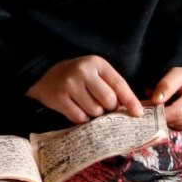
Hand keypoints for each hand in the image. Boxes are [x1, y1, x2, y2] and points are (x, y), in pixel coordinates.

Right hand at [28, 54, 143, 123]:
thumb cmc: (78, 77)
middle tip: (103, 106)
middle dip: (109, 108)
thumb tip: (134, 111)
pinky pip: (80, 118)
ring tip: (86, 105)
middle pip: (109, 101)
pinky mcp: (59, 98)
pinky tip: (77, 109)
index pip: (119, 84)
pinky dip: (82, 118)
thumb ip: (114, 87)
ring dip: (95, 114)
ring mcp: (69, 85)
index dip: (130, 100)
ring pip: (95, 111)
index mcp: (96, 63)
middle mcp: (82, 72)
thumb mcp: (96, 74)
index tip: (138, 113)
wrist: (43, 75)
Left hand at [151, 67, 181, 132]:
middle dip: (160, 116)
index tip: (147, 108)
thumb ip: (166, 85)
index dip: (159, 112)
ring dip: (167, 120)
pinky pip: (181, 132)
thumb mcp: (178, 74)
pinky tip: (176, 115)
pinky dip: (174, 124)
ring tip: (167, 108)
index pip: (176, 112)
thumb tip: (155, 100)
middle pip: (175, 122)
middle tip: (152, 107)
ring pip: (176, 128)